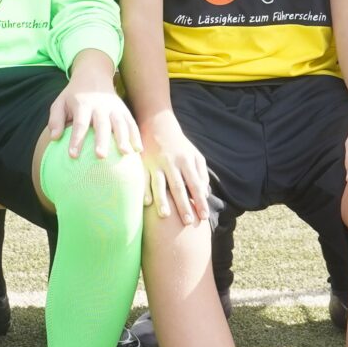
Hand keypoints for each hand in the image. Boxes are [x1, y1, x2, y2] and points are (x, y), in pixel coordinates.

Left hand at [44, 76, 138, 162]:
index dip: (76, 139)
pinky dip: (136, 135)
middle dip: (102, 140)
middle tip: (101, 156)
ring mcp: (114, 108)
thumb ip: (55, 119)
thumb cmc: (74, 95)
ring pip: (120, 123)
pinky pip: (131, 123)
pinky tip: (138, 149)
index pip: (80, 123)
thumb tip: (54, 138)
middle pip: (102, 124)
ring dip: (124, 138)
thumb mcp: (60, 102)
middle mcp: (100, 106)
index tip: (73, 155)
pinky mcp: (124, 110)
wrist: (93, 74)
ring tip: (126, 153)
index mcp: (83, 104)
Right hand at [139, 109, 213, 224]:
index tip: (204, 217)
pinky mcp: (143, 163)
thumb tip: (204, 194)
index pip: (195, 185)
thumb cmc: (179, 144)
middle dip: (184, 205)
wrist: (158, 123)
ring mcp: (156, 163)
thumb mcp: (195, 155)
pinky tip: (146, 203)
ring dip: (163, 200)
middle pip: (179, 187)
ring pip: (160, 184)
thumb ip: (201, 173)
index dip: (200, 201)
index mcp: (186, 161)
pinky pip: (143, 179)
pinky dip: (144, 190)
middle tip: (188, 222)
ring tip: (166, 216)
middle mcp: (172, 163)